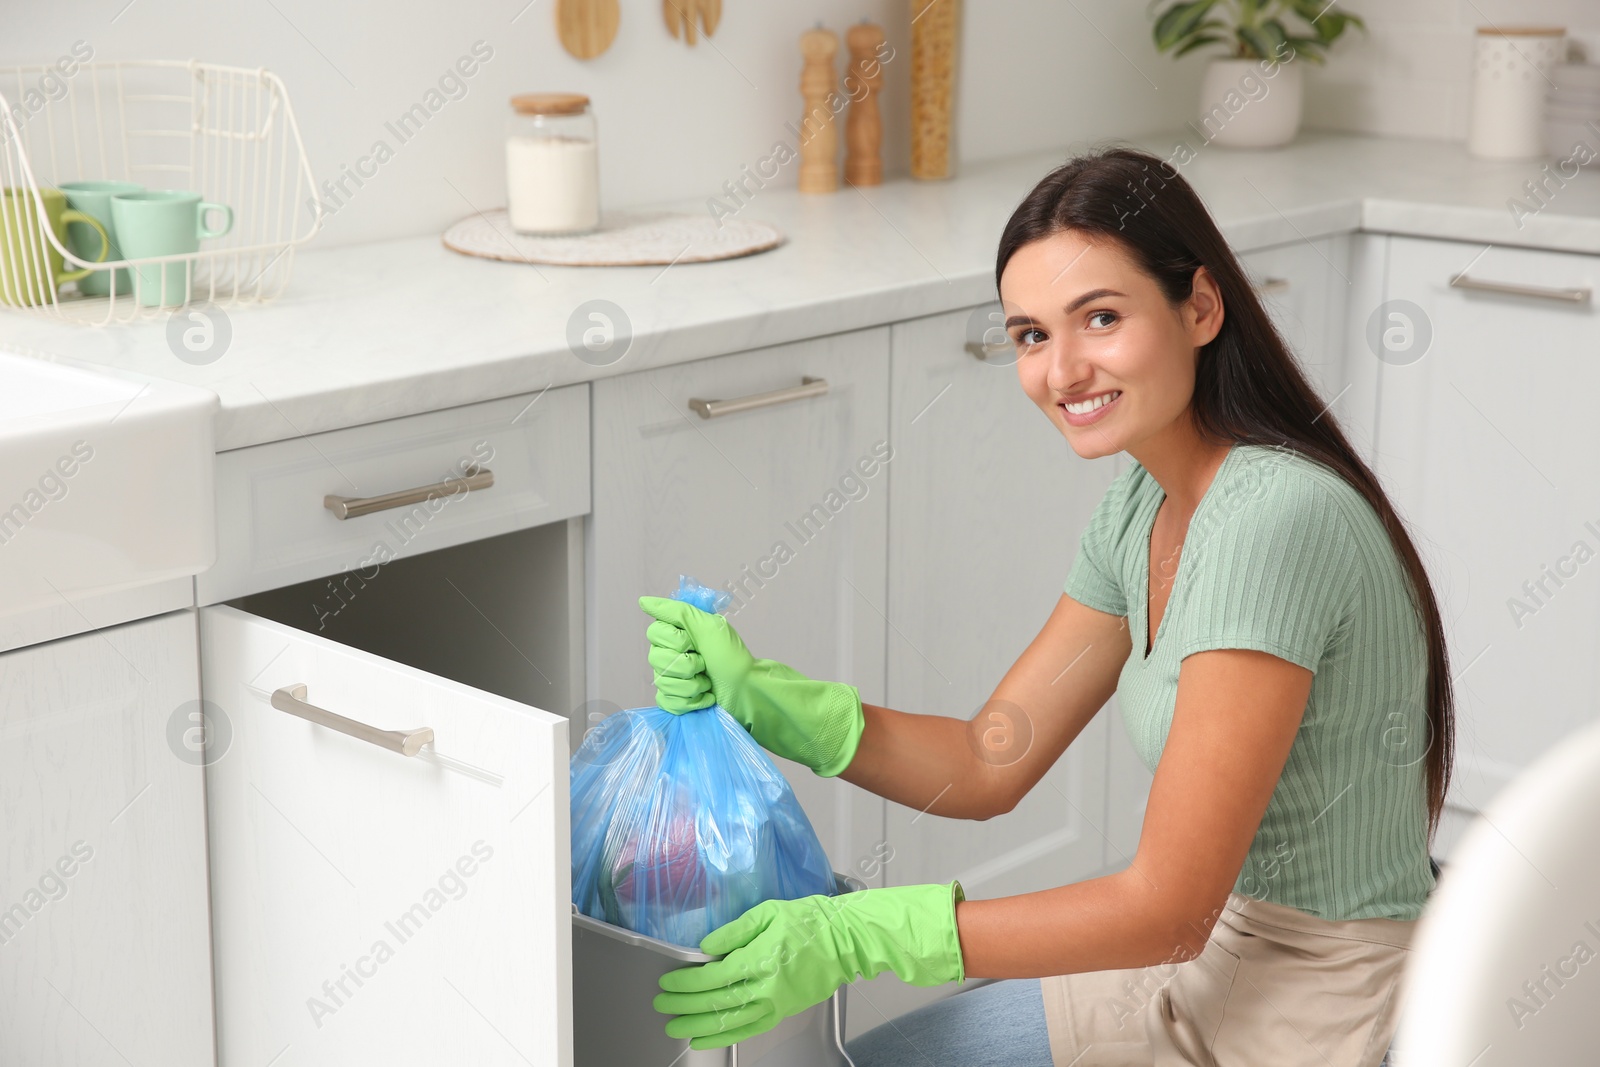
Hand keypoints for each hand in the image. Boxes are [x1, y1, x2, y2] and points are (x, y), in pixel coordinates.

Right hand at [639, 595, 865, 776]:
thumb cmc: (732, 657)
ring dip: (692, 684)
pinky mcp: (675, 702)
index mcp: (675, 634)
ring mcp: (671, 680)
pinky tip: (706, 697)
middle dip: (686, 664)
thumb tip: (642, 600)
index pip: (654, 633)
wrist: (748, 690)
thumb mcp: (708, 626)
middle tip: (706, 664)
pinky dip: (691, 701)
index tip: (695, 641)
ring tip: (709, 681)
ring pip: (662, 682)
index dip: (677, 640)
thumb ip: (675, 610)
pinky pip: (667, 702)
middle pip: (655, 659)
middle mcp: (669, 655)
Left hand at [653, 881, 966, 1049]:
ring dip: (699, 1026)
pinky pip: (749, 1028)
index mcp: (760, 959)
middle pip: (716, 1002)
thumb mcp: (769, 912)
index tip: (667, 982)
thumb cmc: (810, 920)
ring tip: (676, 1027)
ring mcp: (775, 1003)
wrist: (846, 940)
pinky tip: (707, 1037)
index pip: (713, 978)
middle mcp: (766, 987)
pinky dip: (725, 1035)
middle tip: (662, 1005)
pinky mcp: (783, 1011)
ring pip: (730, 1021)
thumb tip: (706, 947)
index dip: (686, 982)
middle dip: (685, 1005)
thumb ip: (734, 931)